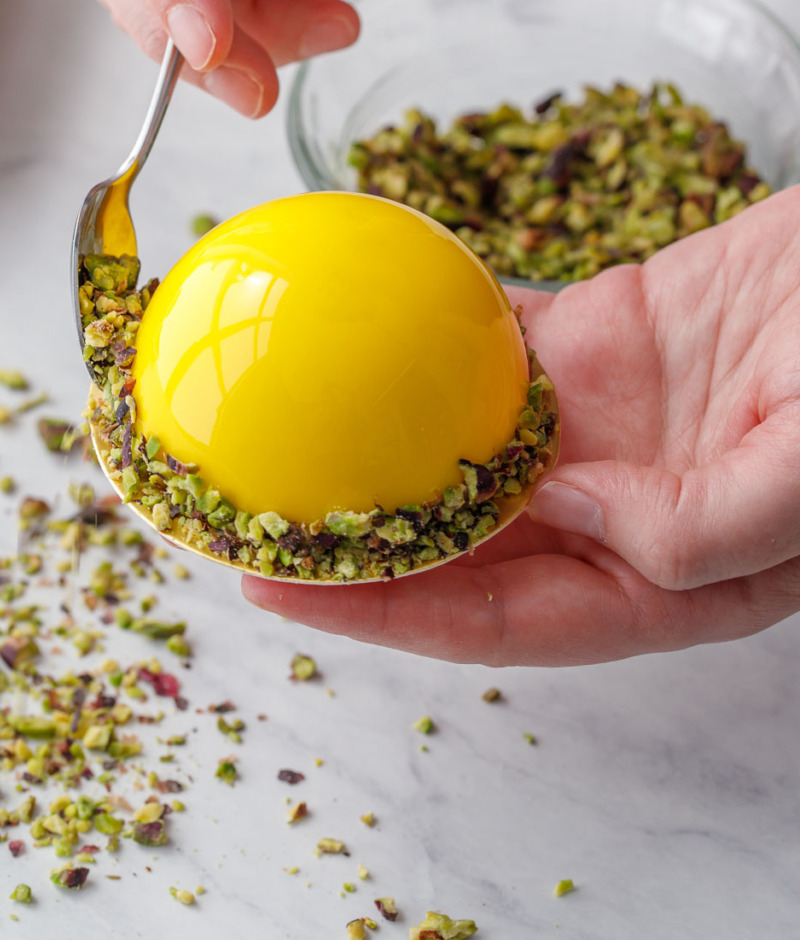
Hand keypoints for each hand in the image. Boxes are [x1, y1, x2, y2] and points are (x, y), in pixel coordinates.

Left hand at [243, 188, 799, 664]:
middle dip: (355, 537)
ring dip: (378, 439)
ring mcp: (610, 417)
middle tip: (246, 511)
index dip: (389, 614)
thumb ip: (694, 527)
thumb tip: (568, 516)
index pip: (506, 616)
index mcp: (673, 573)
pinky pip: (502, 341)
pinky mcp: (607, 335)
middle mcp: (624, 505)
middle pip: (464, 539)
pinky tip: (366, 323)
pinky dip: (436, 336)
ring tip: (279, 427)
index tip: (282, 592)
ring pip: (468, 442)